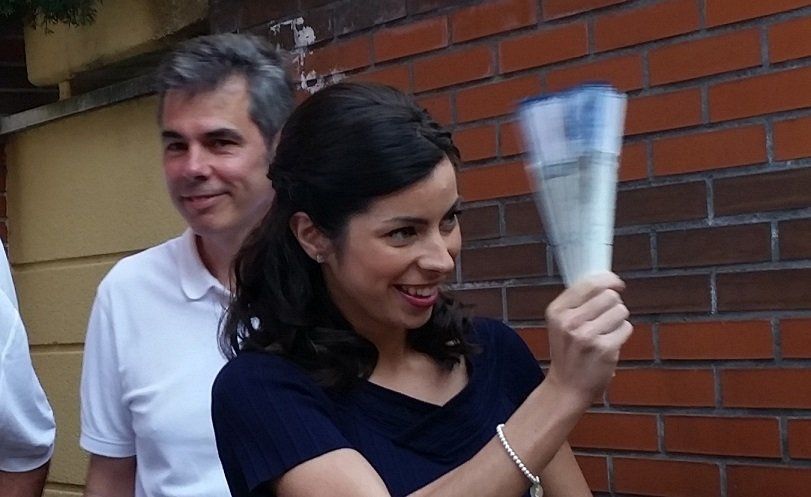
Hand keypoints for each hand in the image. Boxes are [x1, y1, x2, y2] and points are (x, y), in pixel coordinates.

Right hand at [544, 272, 632, 405]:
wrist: (566, 388)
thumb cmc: (568, 352)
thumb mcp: (561, 323)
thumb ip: (578, 301)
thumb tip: (607, 280)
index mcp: (556, 311)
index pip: (589, 283)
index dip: (608, 279)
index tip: (617, 284)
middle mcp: (569, 321)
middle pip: (609, 295)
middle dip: (613, 304)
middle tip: (605, 318)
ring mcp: (587, 336)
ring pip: (620, 310)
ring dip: (618, 320)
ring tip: (606, 332)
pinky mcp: (605, 349)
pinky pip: (626, 328)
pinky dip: (622, 334)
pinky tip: (610, 344)